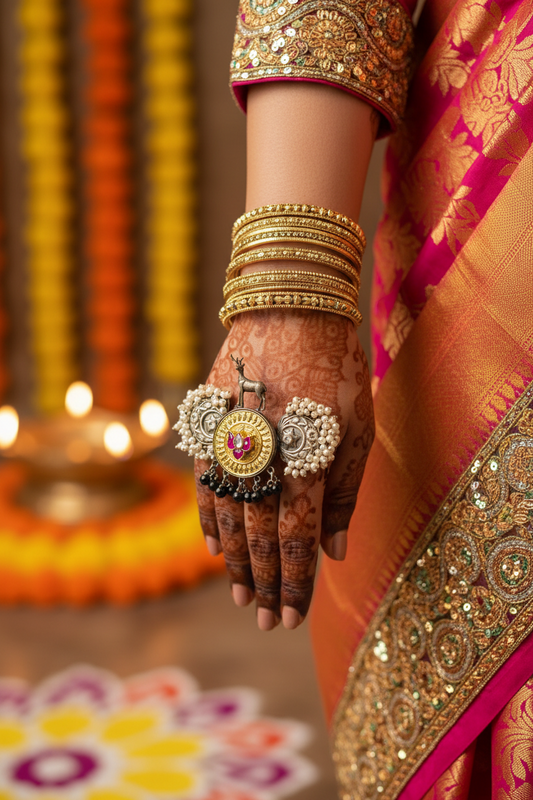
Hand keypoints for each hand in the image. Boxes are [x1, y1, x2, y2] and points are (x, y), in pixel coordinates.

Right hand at [194, 309, 374, 630]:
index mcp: (308, 461)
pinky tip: (213, 547)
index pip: (297, 541)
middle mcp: (264, 459)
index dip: (292, 584)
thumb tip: (335, 552)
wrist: (289, 308)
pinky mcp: (209, 428)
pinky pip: (204, 485)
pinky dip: (209, 520)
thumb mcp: (358, 429)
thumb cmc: (337, 369)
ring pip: (228, 519)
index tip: (288, 619)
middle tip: (263, 621)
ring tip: (240, 594)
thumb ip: (345, 494)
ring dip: (235, 562)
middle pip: (260, 539)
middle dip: (263, 584)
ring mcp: (231, 444)